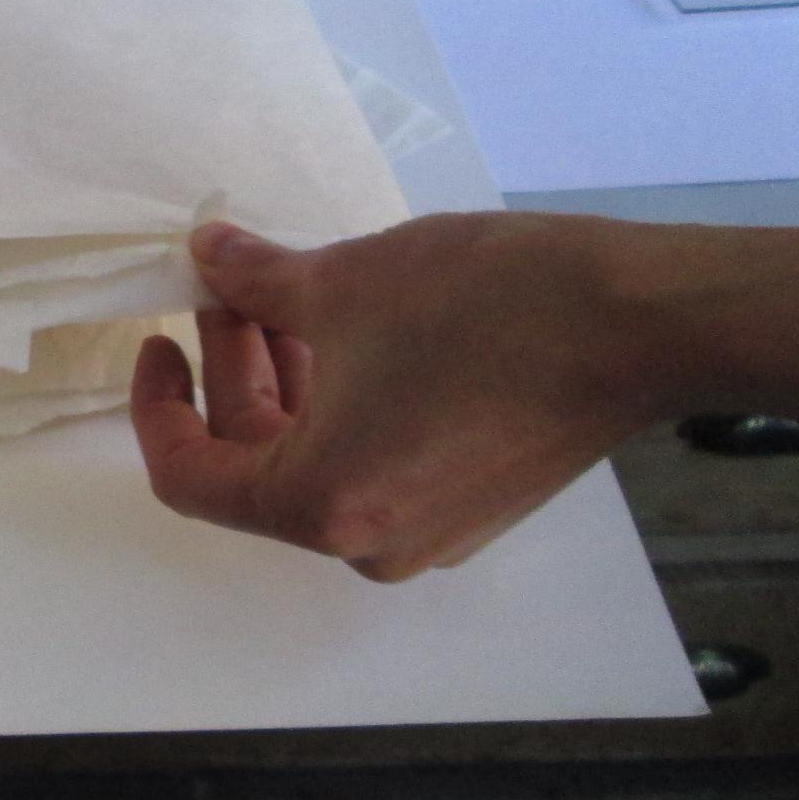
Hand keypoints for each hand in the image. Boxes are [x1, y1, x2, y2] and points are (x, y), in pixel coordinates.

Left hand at [129, 214, 661, 581]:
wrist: (640, 323)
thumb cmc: (486, 307)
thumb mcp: (346, 279)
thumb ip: (256, 280)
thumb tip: (208, 255)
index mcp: (320, 507)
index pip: (192, 478)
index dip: (158, 405)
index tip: (160, 336)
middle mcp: (368, 544)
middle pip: (257, 468)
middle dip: (232, 373)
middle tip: (226, 290)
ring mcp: (428, 535)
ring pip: (319, 463)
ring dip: (289, 382)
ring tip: (281, 296)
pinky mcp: (474, 508)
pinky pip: (376, 463)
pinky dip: (346, 404)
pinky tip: (349, 330)